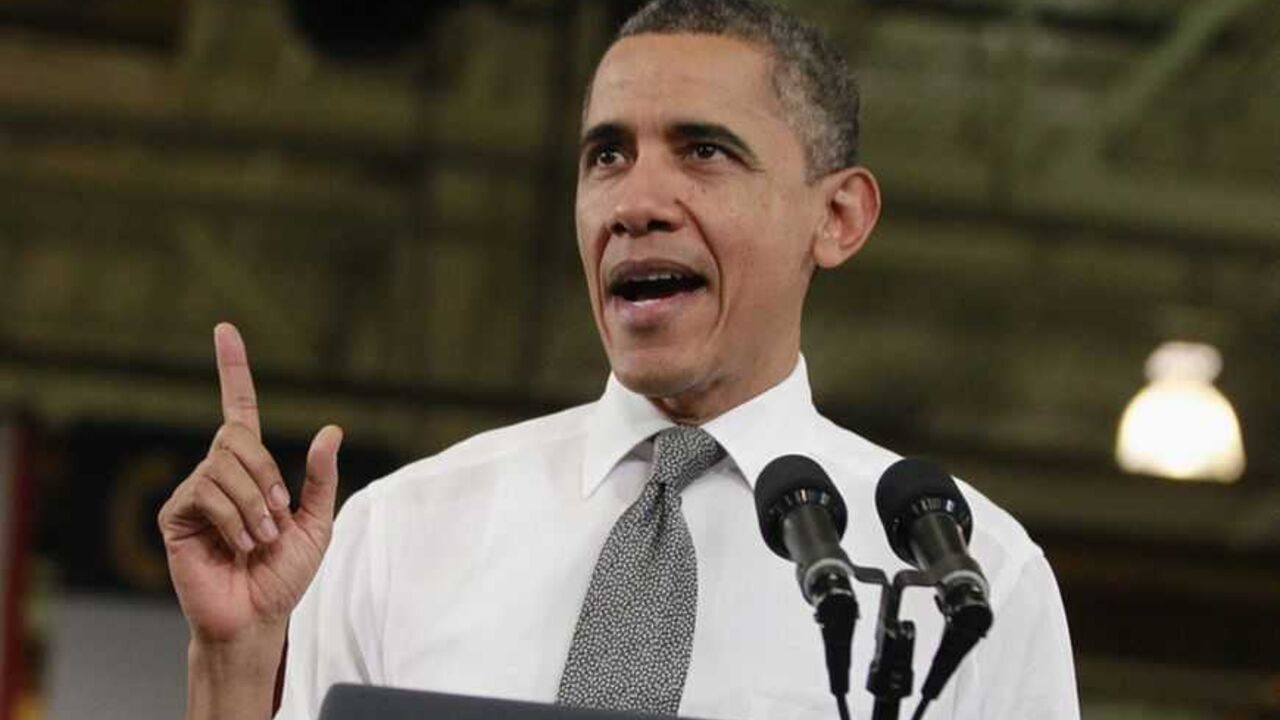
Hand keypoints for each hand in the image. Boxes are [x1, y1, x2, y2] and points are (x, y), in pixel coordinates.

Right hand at [159, 322, 342, 646]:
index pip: (238, 409)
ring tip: (258, 540)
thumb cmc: (284, 575)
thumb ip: (321, 478)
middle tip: (277, 518)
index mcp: (251, 469)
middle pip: (238, 436)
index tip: (226, 330)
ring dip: (254, 505)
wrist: (257, 616)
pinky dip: (233, 518)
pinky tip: (238, 545)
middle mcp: (218, 472)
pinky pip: (206, 492)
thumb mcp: (316, 523)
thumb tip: (332, 429)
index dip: (232, 370)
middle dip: (267, 476)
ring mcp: (194, 491)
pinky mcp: (175, 515)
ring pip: (225, 466)